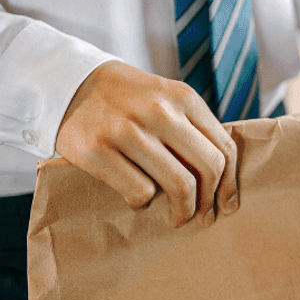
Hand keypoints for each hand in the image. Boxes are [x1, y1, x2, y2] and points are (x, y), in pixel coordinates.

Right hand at [55, 60, 238, 226]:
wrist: (68, 82)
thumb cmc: (125, 98)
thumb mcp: (164, 97)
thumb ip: (191, 126)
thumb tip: (222, 175)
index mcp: (183, 97)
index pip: (224, 147)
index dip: (231, 182)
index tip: (228, 204)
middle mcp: (160, 112)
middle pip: (209, 168)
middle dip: (210, 201)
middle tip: (203, 217)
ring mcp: (128, 131)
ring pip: (180, 185)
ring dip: (183, 211)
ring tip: (176, 217)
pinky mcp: (99, 151)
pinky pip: (140, 192)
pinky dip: (142, 202)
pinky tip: (136, 197)